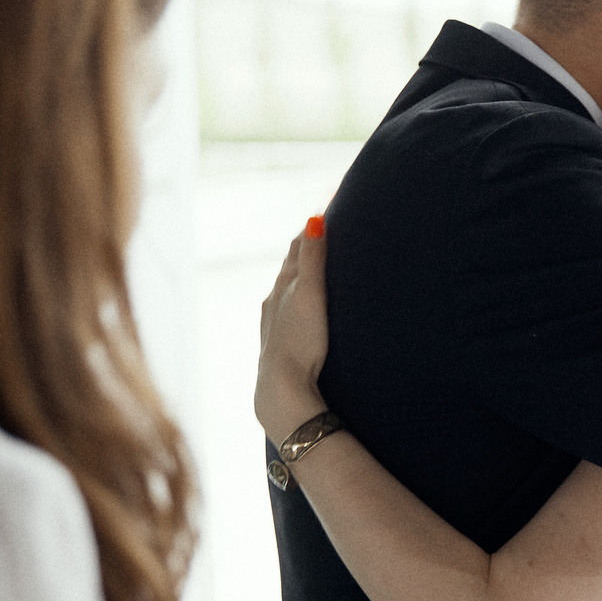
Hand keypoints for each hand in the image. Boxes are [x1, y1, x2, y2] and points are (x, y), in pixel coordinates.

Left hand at [254, 218, 330, 441]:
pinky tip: (300, 313)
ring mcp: (274, 323)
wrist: (281, 389)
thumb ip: (313, 258)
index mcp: (282, 285)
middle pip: (290, 267)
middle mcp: (273, 300)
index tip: (327, 211)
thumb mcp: (310, 293)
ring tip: (313, 270)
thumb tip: (314, 218)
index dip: (313, 228)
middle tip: (323, 233)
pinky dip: (297, 302)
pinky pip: (287, 314)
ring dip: (299, 277)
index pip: (298, 246)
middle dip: (305, 248)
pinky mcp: (279, 344)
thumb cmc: (300, 340)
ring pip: (285, 291)